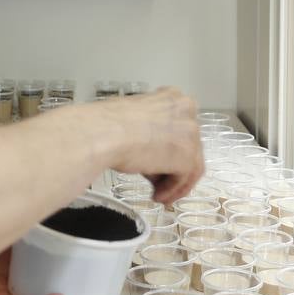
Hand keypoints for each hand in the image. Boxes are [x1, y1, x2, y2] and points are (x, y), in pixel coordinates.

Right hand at [86, 87, 201, 202]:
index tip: (160, 162)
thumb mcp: (134, 119)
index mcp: (173, 98)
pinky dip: (172, 190)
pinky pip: (184, 179)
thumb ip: (149, 130)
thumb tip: (149, 150)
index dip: (170, 149)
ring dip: (173, 183)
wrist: (103, 134)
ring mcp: (190, 135)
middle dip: (172, 167)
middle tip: (158, 182)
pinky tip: (157, 196)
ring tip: (158, 194)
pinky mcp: (187, 157)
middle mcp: (187, 113)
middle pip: (187, 146)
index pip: (180, 128)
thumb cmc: (107, 124)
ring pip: (190, 165)